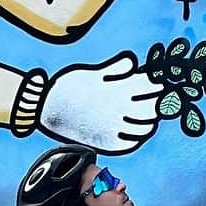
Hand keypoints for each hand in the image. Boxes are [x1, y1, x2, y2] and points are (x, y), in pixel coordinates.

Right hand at [40, 53, 161, 152]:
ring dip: (149, 121)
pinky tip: (136, 132)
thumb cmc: (69, 87)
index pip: (149, 87)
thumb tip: (131, 64)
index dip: (157, 86)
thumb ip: (115, 69)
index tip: (159, 86)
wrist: (46, 107)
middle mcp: (118, 108)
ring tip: (147, 118)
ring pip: (144, 126)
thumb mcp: (93, 73)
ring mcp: (113, 126)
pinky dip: (136, 137)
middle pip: (150, 107)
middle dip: (156, 103)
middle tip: (157, 102)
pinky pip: (129, 142)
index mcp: (116, 89)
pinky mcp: (106, 141)